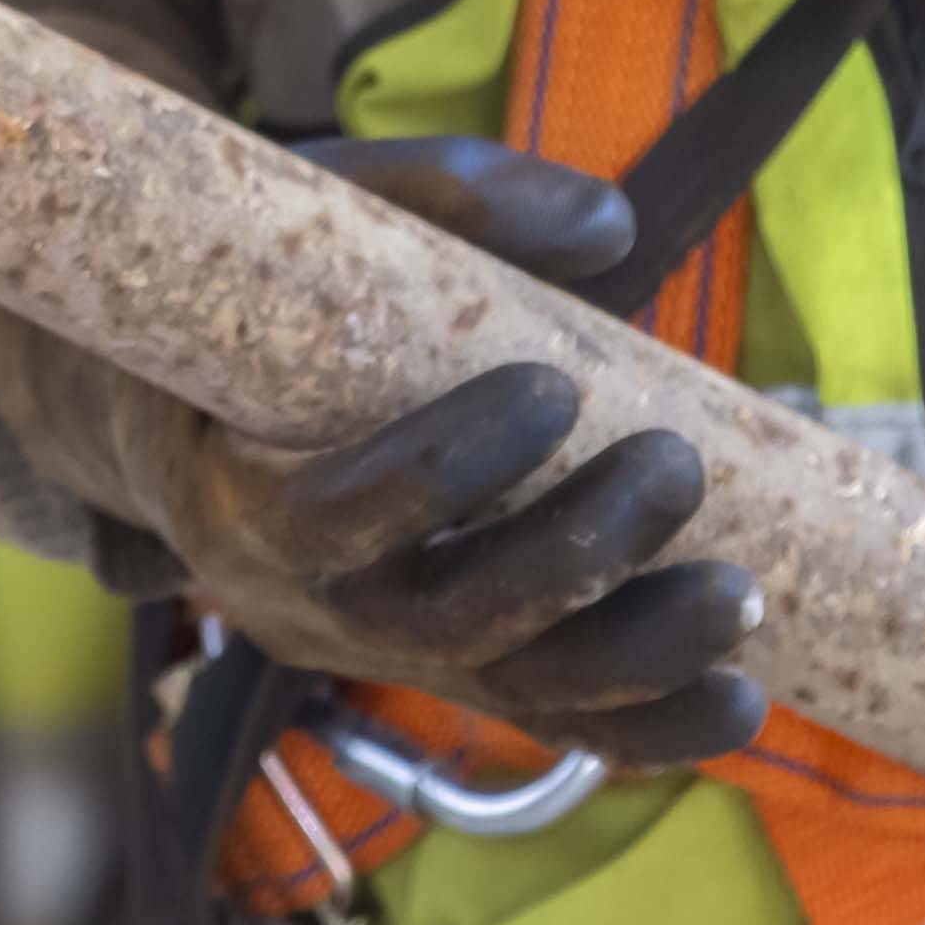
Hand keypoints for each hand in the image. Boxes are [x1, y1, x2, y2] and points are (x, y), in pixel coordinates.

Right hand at [0, 137, 763, 771]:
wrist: (186, 417)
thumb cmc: (259, 306)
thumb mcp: (318, 225)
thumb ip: (450, 198)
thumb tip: (609, 225)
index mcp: (235, 500)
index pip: (331, 519)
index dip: (442, 470)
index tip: (552, 386)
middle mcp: (302, 607)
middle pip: (440, 626)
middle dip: (570, 558)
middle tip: (672, 465)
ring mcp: (378, 654)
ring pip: (506, 690)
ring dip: (634, 655)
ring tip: (737, 596)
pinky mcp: (445, 673)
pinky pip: (545, 726)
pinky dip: (645, 724)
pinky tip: (735, 701)